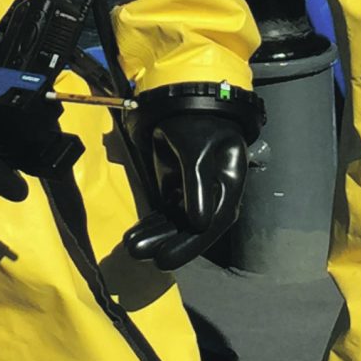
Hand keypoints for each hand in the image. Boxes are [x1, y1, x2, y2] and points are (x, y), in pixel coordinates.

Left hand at [120, 84, 264, 270]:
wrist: (184, 102)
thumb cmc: (197, 122)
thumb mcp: (197, 149)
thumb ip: (198, 184)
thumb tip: (200, 224)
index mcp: (229, 183)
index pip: (215, 221)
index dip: (192, 242)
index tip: (167, 257)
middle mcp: (214, 194)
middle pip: (195, 227)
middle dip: (168, 243)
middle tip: (142, 255)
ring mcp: (194, 194)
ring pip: (177, 223)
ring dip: (155, 236)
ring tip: (131, 247)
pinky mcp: (177, 190)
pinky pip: (165, 213)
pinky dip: (151, 225)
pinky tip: (134, 235)